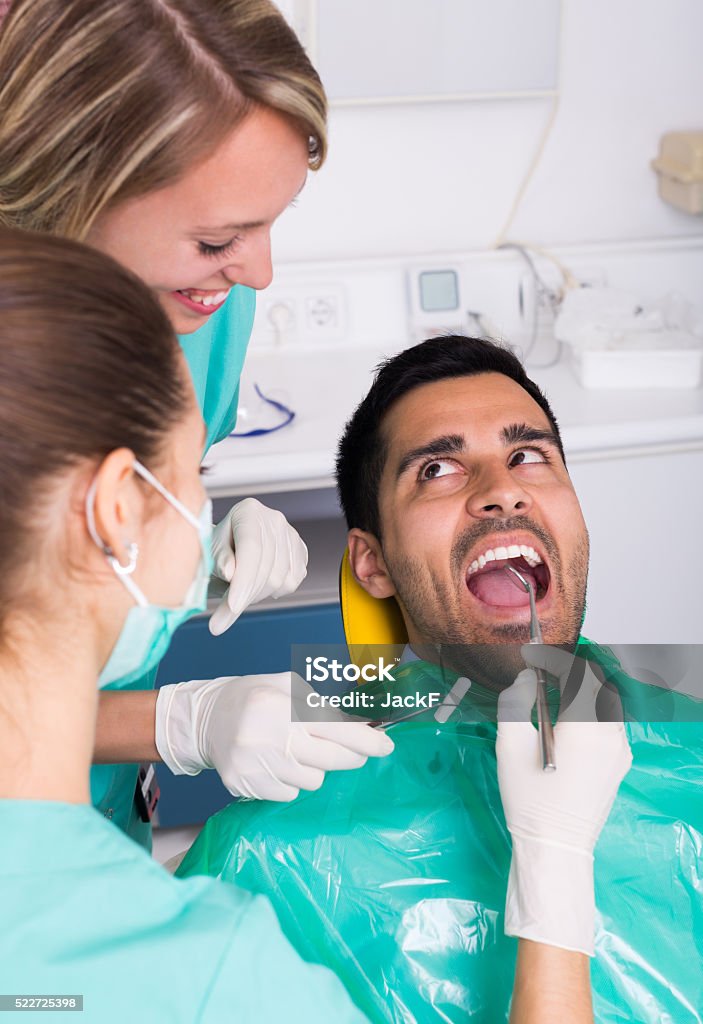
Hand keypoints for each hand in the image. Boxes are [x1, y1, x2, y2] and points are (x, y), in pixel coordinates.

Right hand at [155, 673, 393, 800]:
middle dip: (350, 756)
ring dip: (314, 768)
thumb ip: (320, 707)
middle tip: (354, 751)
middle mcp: (270, 738)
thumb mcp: (287, 687)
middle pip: (332, 760)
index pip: (336, 728)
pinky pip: (290, 794)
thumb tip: (361, 729)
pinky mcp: (246, 786)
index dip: (367, 740)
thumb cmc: (254, 698)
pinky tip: (276, 764)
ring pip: (313, 781)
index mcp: (282, 707)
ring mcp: (257, 765)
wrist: (205, 720)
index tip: (387, 746)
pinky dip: (291, 782)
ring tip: (296, 751)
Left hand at [209, 499, 307, 634]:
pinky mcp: (300, 550)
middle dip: (246, 595)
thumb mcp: (210, 551)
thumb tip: (230, 572)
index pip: (251, 549)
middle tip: (226, 612)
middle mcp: (274, 519)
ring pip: (280, 579)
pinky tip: (259, 584)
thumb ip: (219, 561)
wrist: (232, 545)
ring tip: (241, 591)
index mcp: (249, 511)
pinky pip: (292, 582)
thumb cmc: (219, 547)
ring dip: (258, 595)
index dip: (243, 580)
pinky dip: (274, 591)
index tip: (233, 606)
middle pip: (266, 568)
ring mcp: (291, 534)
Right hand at [496, 648, 631, 955]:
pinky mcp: (621, 763)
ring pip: (608, 702)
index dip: (552, 659)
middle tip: (542, 671)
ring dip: (584, 690)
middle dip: (571, 671)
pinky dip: (593, 711)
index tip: (531, 656)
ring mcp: (621, 749)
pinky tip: (570, 722)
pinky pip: (611, 723)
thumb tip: (525, 679)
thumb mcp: (510, 745)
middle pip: (598, 684)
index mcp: (585, 727)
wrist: (555, 845)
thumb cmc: (528, 798)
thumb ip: (516, 702)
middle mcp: (611, 734)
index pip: (576, 674)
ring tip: (556, 694)